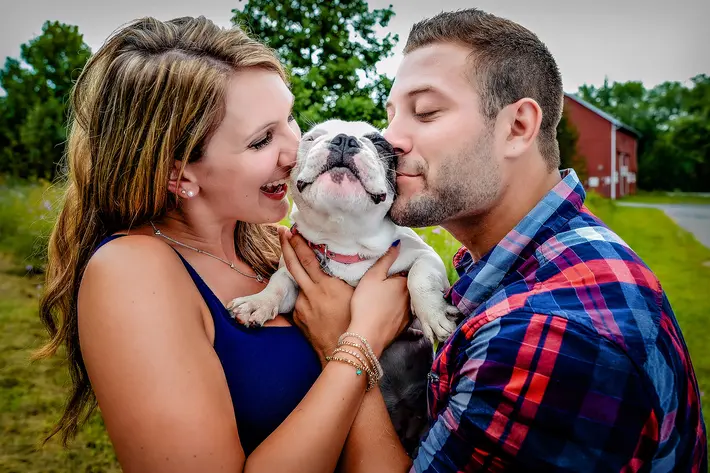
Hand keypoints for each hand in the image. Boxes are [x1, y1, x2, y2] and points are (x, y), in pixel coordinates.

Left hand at [278, 227, 354, 364]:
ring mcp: (302, 306)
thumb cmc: (356, 322)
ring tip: (298, 264)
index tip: (292, 230)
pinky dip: (305, 295)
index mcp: (326, 285)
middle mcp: (310, 293)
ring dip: (296, 273)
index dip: (299, 243)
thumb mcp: (358, 295)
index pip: (307, 259)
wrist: (342, 351)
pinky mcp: (299, 317)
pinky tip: (314, 300)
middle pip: (293, 265)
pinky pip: (301, 301)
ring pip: (297, 284)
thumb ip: (353, 276)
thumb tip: (361, 258)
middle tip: (280, 231)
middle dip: (286, 246)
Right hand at [347, 242, 410, 357]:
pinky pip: (402, 314)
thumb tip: (398, 245)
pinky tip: (385, 313)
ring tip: (383, 299)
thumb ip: (386, 259)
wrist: (367, 336)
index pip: (404, 272)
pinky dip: (396, 312)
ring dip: (398, 299)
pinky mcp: (404, 327)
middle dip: (397, 285)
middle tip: (384, 285)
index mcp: (404, 283)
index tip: (387, 273)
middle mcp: (411, 298)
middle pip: (406, 286)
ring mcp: (409, 314)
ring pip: (405, 301)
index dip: (395, 271)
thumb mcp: (372, 276)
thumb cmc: (366, 303)